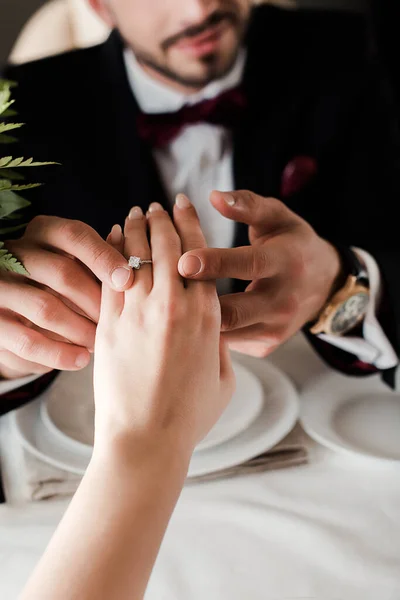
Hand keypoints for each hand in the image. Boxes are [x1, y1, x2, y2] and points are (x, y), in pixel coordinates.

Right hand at [0, 216, 132, 378]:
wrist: (16, 313)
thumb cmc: (63, 287)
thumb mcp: (78, 266)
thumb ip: (104, 261)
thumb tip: (141, 267)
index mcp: (43, 232)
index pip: (75, 235)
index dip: (104, 257)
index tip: (128, 281)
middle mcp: (17, 253)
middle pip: (62, 272)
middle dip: (96, 301)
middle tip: (119, 321)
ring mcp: (1, 287)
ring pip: (46, 308)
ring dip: (81, 329)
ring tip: (102, 343)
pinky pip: (28, 341)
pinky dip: (59, 354)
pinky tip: (82, 359)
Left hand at [93, 197, 234, 455]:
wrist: (146, 438)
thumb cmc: (189, 415)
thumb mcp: (223, 379)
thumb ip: (220, 344)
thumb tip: (213, 324)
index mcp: (207, 317)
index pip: (199, 255)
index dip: (191, 224)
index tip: (185, 205)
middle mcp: (174, 307)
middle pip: (167, 246)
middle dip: (162, 218)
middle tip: (158, 204)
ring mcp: (139, 314)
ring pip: (136, 254)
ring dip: (135, 227)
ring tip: (135, 213)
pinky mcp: (110, 324)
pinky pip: (111, 276)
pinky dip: (112, 251)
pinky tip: (112, 237)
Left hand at [178, 190, 341, 357]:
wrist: (324, 285)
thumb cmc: (291, 243)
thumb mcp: (276, 217)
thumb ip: (247, 205)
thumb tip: (213, 197)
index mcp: (286, 262)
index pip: (250, 264)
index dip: (216, 264)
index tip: (183, 261)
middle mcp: (283, 302)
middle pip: (234, 311)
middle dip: (196, 302)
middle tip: (164, 291)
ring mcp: (274, 329)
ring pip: (226, 332)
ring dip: (195, 319)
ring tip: (168, 304)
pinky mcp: (264, 347)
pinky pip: (228, 342)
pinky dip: (206, 331)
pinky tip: (187, 319)